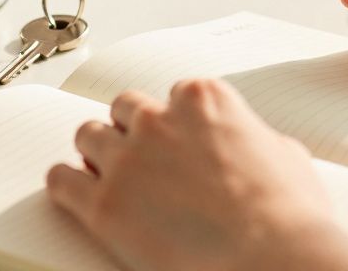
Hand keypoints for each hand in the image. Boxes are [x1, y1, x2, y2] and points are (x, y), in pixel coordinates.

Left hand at [47, 79, 347, 270]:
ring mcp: (127, 160)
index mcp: (204, 100)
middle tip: (144, 158)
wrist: (272, 257)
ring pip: (88, 135)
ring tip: (111, 177)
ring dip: (99, 154)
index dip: (176, 122)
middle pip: (126, 109)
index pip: (174, 94)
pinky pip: (60, 180)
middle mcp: (159, 120)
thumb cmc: (288, 214)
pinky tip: (78, 196)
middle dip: (134, 131)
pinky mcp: (102, 204)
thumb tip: (253, 146)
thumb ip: (254, 138)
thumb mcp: (286, 155)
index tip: (179, 140)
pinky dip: (67, 186)